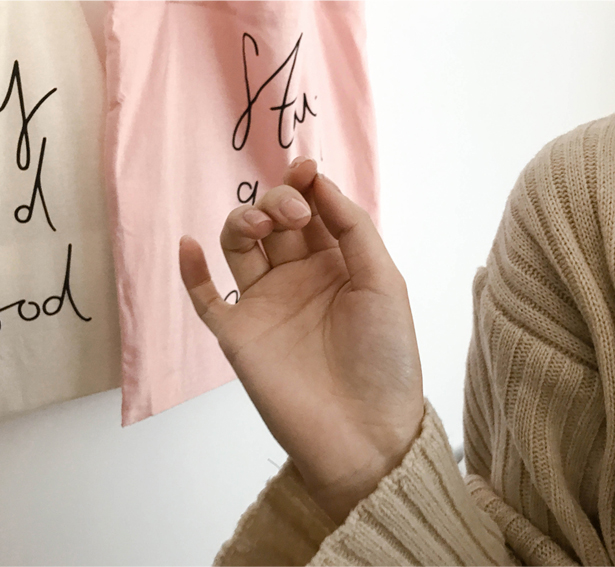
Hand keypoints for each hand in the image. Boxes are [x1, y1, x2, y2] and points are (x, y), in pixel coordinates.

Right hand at [178, 158, 423, 523]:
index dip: (306, 184)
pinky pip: (205, 298)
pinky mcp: (238, 335)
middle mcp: (300, 279)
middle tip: (294, 216)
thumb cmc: (385, 357)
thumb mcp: (384, 282)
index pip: (313, 210)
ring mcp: (266, 305)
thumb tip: (318, 182)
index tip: (306, 167)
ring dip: (242, 221)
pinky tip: (189, 246)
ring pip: (238, 246)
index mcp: (338, 265)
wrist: (366, 430)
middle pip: (274, 220)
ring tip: (261, 224)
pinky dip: (190, 271)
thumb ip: (353, 229)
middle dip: (280, 201)